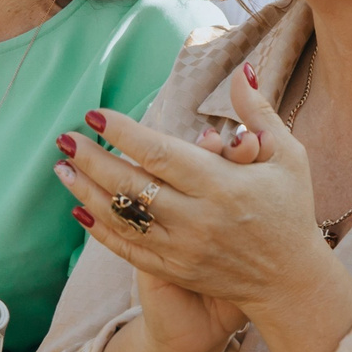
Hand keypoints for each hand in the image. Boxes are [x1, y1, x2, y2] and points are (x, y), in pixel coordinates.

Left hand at [52, 66, 341, 351]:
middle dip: (91, 160)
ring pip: (122, 219)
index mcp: (223, 186)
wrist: (291, 281)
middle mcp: (198, 219)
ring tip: (60, 168)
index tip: (95, 114)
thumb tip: (243, 70)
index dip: (123, 133)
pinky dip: (100, 230)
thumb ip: (259, 113)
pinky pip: (128, 249)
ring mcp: (183, 249)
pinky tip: (79, 209)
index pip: (161, 154)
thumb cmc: (291, 210)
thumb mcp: (288, 156)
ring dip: (86, 191)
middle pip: (132, 187)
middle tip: (63, 138)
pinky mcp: (175, 271)